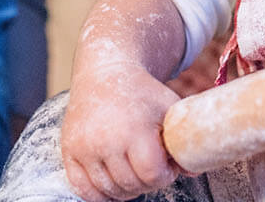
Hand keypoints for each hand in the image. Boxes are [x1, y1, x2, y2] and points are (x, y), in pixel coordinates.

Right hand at [62, 63, 180, 200]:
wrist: (104, 75)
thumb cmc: (141, 93)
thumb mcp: (168, 108)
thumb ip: (182, 139)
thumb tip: (194, 169)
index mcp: (134, 129)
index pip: (152, 174)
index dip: (165, 175)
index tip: (167, 165)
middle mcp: (105, 140)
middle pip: (131, 185)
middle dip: (147, 182)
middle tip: (152, 166)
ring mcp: (84, 148)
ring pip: (109, 191)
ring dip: (126, 189)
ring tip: (135, 170)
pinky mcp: (69, 152)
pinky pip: (83, 190)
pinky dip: (100, 194)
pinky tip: (113, 183)